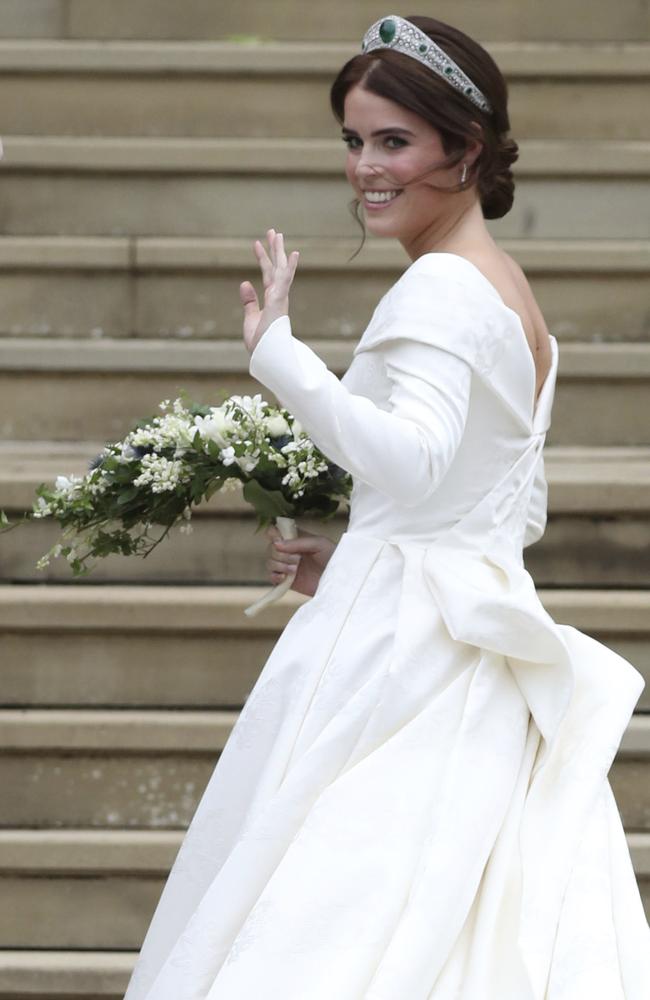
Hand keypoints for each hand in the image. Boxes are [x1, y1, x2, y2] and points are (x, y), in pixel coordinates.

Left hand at [240, 228, 299, 354]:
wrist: (265, 357)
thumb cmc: (260, 343)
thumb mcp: (250, 318)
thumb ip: (249, 301)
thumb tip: (244, 282)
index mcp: (271, 300)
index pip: (266, 274)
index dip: (262, 259)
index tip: (257, 243)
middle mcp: (277, 296)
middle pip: (276, 267)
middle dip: (274, 249)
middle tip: (273, 231)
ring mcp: (280, 298)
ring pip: (280, 270)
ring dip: (279, 252)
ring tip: (277, 234)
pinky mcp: (279, 302)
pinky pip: (285, 281)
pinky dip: (289, 267)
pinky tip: (292, 254)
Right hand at [265, 524, 337, 597]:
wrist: (339, 580)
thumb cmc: (333, 557)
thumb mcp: (319, 544)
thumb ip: (298, 542)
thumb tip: (276, 544)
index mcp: (295, 538)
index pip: (275, 531)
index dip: (273, 534)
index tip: (279, 540)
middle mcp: (289, 551)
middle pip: (270, 548)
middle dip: (280, 554)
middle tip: (297, 559)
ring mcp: (286, 566)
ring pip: (270, 562)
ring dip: (279, 565)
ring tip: (294, 570)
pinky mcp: (286, 581)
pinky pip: (271, 577)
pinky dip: (275, 577)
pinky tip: (285, 577)